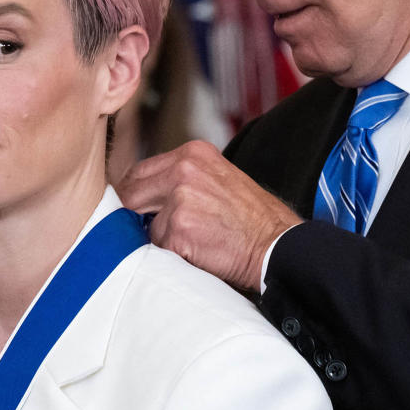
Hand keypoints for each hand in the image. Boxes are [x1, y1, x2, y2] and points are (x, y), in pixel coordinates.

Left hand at [117, 140, 303, 291]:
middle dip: (136, 217)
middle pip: (131, 194)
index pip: (140, 172)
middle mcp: (184, 170)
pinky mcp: (178, 228)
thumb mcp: (218, 180)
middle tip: (157, 233)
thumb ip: (182, 181)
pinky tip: (198, 253)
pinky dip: (172, 256)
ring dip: (160, 239)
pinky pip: (158, 248)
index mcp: (193, 154)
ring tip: (193, 242)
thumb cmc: (252, 220)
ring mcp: (180, 198)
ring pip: (144, 224)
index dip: (136, 196)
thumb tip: (144, 198)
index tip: (139, 212)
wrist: (278, 245)